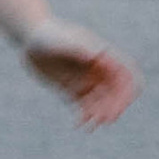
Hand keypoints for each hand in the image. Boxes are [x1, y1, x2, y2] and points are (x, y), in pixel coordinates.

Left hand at [20, 20, 140, 126]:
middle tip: (104, 119)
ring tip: (91, 124)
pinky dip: (85, 116)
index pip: (126, 76)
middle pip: (115, 93)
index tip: (119, 103)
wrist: (30, 37)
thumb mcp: (64, 40)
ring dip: (100, 114)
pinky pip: (84, 106)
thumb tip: (98, 57)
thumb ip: (80, 48)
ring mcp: (87, 80)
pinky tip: (79, 124)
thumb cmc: (48, 33)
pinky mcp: (73, 89)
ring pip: (101, 102)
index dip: (127, 91)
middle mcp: (99, 70)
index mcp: (104, 56)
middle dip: (113, 107)